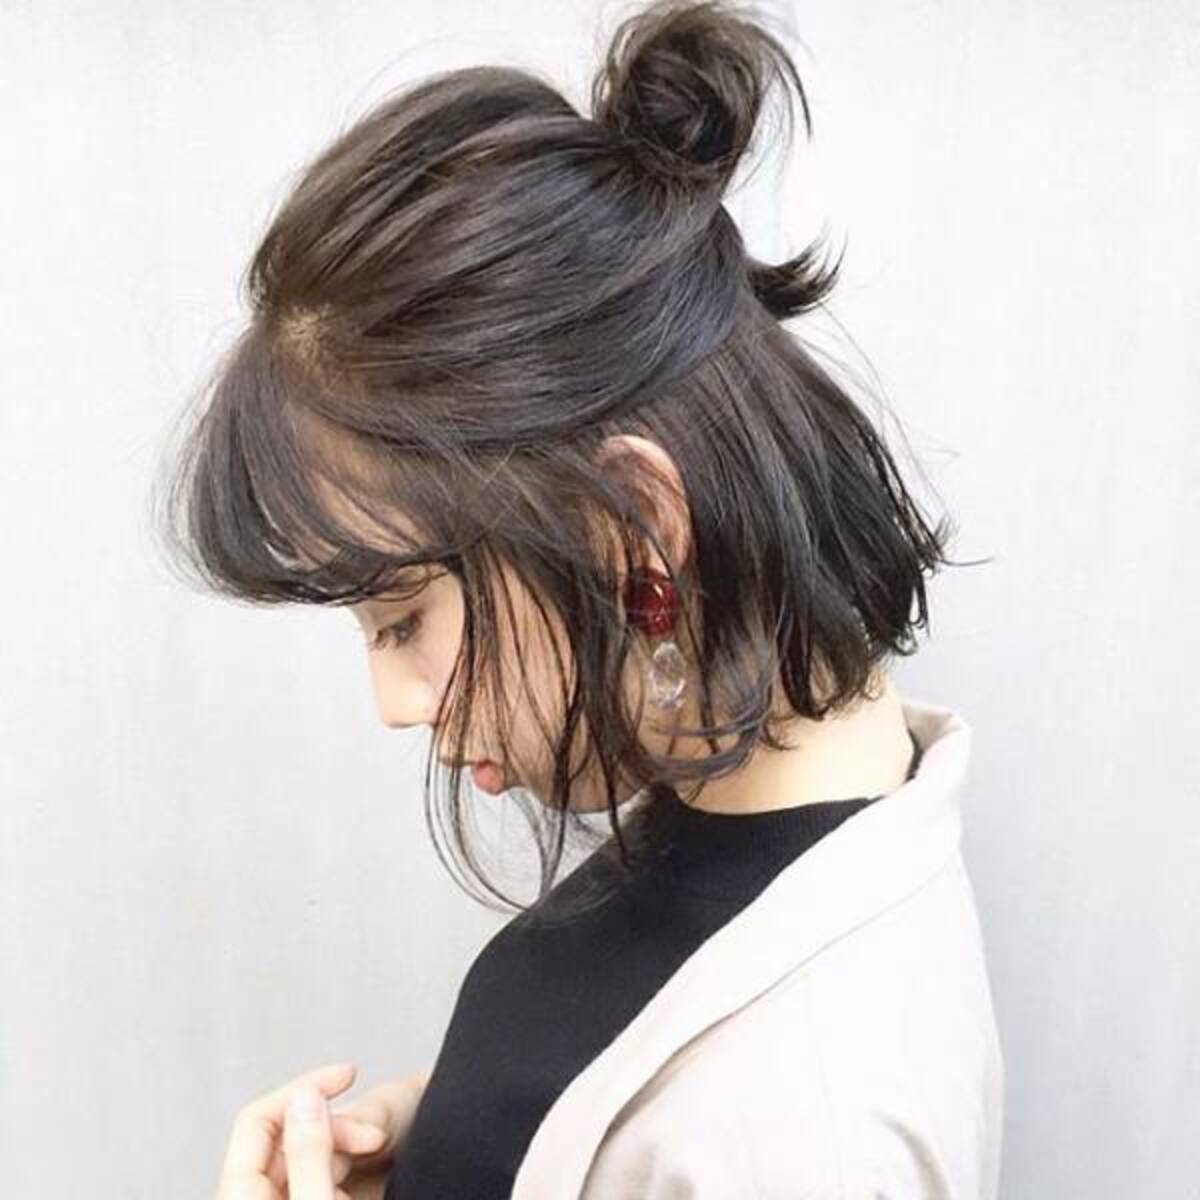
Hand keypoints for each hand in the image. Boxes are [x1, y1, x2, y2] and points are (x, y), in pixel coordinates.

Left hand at [214, 1060, 430, 1199]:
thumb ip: (309, 1153)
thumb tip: (306, 1098)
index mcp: (241, 1197)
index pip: (257, 1119)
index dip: (304, 1087)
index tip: (349, 1073)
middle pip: (281, 1137)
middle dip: (331, 1123)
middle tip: (376, 1135)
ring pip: (299, 1160)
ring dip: (339, 1149)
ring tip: (374, 1160)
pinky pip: (312, 1181)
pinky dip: (338, 1172)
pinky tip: (360, 1188)